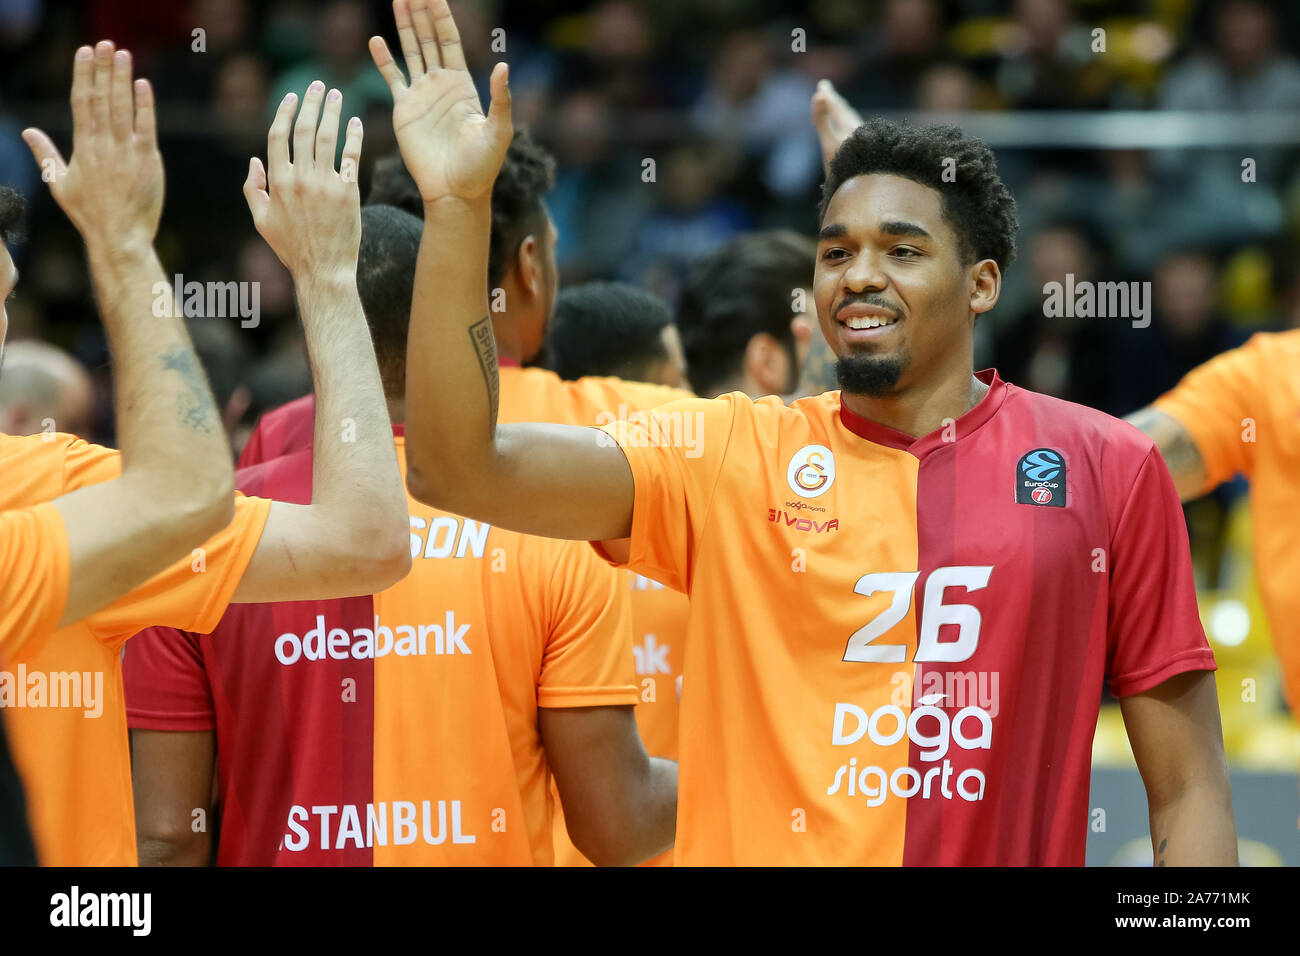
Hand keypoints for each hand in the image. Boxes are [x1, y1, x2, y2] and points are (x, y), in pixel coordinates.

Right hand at [23, 41, 163, 249]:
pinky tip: (144, 85)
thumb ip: (45, 154)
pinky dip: (145, 105)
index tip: (85, 52)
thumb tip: (27, 131)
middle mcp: (103, 144)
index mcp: (82, 147)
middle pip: (102, 98)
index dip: (83, 74)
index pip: (81, 102)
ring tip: (124, 54)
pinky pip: (147, 127)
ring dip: (123, 79)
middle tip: (106, 43)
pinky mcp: (148, 160)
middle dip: (103, 68)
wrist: (120, 237)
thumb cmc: (89, 214)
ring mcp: (127, 151)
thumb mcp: (59, 183)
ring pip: (123, 107)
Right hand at [243, 82, 362, 279]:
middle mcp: (300, 179)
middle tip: (318, 85)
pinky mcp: (348, 192)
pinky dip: (354, 136)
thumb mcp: (261, 221)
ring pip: (327, 137)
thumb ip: (252, 189)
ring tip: (336, 94)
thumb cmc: (292, 248)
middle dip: (310, 102)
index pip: (277, 136)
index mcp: (277, 182)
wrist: (324, 271)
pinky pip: (351, 156)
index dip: (284, 112)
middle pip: (303, 130)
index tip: (292, 97)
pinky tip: (356, 123)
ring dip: (332, 111)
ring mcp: (325, 184)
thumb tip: (254, 160)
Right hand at [369, 0, 511, 203]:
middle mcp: (441, 84)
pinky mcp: (404, 110)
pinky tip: (377, 40)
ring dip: (405, 26)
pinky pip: (392, 78)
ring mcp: (421, 95)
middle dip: (421, 13)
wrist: (455, 191)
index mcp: (464, 84)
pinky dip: (384, 60)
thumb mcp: (498, 131)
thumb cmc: (481, 166)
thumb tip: (503, 66)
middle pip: (429, 38)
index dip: (442, 16)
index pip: (450, 40)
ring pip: (411, 51)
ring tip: (399, 0)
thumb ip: (500, 99)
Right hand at [811, 79, 862, 173]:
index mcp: (848, 128)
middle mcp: (858, 133)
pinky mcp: (867, 154)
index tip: (822, 86)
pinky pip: (857, 135)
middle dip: (834, 103)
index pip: (836, 108)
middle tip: (827, 92)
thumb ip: (823, 120)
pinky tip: (854, 137)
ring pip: (852, 124)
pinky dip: (850, 129)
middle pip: (845, 114)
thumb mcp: (830, 144)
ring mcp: (864, 143)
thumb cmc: (848, 168)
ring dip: (844, 115)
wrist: (870, 190)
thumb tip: (819, 94)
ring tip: (841, 111)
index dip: (827, 97)